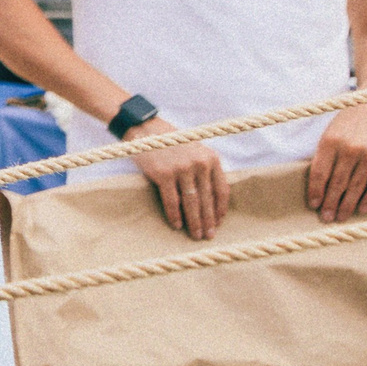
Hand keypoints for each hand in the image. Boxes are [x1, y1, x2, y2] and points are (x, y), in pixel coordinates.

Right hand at [128, 118, 227, 239]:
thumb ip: (205, 168)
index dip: (220, 209)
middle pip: (207, 199)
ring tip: (195, 235)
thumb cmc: (170, 141)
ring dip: (194, 222)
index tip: (219, 222)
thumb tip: (211, 197)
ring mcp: (181, 169)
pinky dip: (174, 215)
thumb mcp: (195, 149)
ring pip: (192, 203)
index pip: (221, 189)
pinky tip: (176, 225)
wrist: (144, 128)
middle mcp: (199, 164)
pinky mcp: (163, 174)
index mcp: (211, 158)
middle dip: (209, 220)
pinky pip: (171, 201)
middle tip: (209, 236)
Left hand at [309, 103, 366, 222]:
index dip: (316, 192)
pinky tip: (361, 210)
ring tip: (340, 217)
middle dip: (330, 203)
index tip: (313, 205)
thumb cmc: (347, 125)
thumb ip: (324, 157)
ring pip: (357, 186)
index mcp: (330, 141)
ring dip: (347, 205)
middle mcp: (351, 148)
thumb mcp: (330, 134)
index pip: (320, 173)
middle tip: (326, 219)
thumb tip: (316, 188)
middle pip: (338, 183)